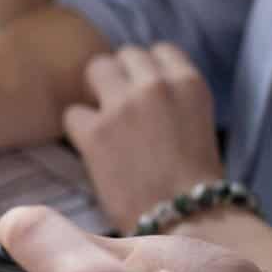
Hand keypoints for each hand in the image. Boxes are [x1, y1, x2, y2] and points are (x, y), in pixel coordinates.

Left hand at [63, 45, 223, 232]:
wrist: (188, 221)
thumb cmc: (197, 183)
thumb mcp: (198, 123)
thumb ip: (172, 99)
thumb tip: (139, 90)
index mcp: (189, 83)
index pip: (160, 51)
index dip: (149, 71)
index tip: (146, 92)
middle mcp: (156, 85)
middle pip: (125, 55)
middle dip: (122, 78)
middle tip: (122, 108)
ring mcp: (123, 105)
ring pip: (97, 69)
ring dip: (98, 92)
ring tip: (106, 122)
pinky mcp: (96, 132)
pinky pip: (73, 113)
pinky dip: (80, 130)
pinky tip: (94, 149)